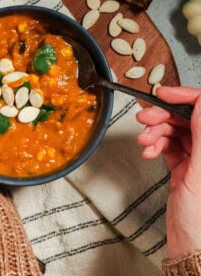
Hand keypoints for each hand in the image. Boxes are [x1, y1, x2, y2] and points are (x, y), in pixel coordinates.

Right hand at [136, 86, 200, 258]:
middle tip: (145, 118)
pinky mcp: (184, 166)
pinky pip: (167, 145)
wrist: (191, 245)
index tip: (163, 94)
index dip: (185, 97)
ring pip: (174, 131)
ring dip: (155, 132)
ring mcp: (198, 158)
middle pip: (186, 118)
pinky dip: (155, 145)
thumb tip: (200, 103)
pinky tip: (149, 151)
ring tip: (144, 141)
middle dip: (162, 116)